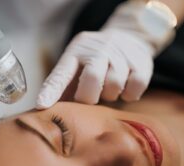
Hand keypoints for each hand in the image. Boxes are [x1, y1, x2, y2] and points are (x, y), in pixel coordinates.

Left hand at [36, 29, 154, 108]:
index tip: (42, 106)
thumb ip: (63, 87)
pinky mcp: (141, 61)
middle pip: (92, 78)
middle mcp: (97, 49)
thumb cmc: (94, 61)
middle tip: (90, 97)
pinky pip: (136, 86)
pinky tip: (124, 89)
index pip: (61, 73)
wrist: (128, 36)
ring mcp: (120, 53)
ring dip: (110, 94)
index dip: (51, 91)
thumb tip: (46, 111)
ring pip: (114, 84)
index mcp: (75, 52)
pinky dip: (129, 94)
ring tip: (107, 89)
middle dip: (89, 96)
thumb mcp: (76, 67)